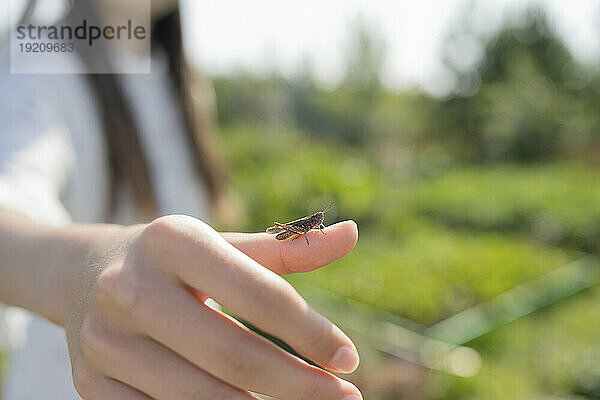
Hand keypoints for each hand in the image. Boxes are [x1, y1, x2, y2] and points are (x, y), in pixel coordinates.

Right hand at [64, 215, 361, 399]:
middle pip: (233, 355)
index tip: (349, 358)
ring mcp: (104, 341)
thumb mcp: (224, 244)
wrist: (83, 273)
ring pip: (199, 397)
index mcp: (172, 240)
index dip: (311, 332)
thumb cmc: (172, 259)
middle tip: (344, 398)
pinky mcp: (91, 384)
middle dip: (298, 385)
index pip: (259, 294)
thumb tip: (351, 235)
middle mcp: (130, 288)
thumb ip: (288, 247)